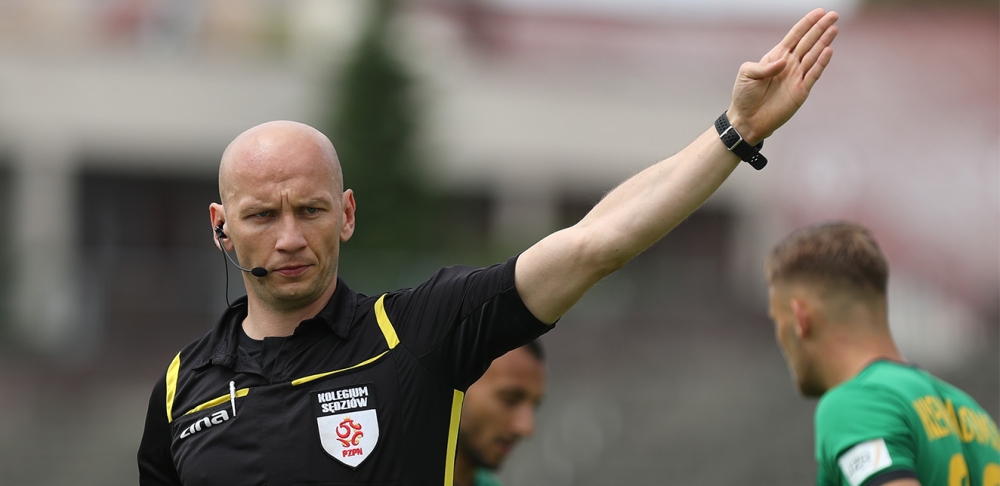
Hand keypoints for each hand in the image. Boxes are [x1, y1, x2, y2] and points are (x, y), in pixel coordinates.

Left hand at [727, 8, 838, 144]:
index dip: (807, 24)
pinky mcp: (801, 91)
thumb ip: (763, 66)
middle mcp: (789, 65)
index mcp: (776, 57)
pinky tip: (828, 51)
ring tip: (833, 29)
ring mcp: (796, 77)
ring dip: (823, 42)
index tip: (819, 12)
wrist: (747, 120)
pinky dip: (821, 63)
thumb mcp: (746, 74)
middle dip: (820, 28)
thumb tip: (783, 62)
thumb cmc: (744, 96)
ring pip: (813, 56)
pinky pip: (813, 75)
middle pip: (808, 42)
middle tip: (834, 15)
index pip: (795, 36)